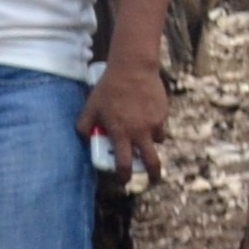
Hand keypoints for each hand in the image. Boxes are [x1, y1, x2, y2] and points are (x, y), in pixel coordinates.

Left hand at [82, 56, 170, 179]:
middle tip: (151, 179)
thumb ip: (84, 126)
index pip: (124, 164)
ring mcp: (155, 123)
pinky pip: (160, 124)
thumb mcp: (91, 106)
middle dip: (153, 175)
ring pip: (157, 140)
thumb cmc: (108, 88)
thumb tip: (86, 139)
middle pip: (152, 163)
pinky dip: (154, 123)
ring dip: (150, 140)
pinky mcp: (164, 113)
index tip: (124, 180)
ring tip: (141, 127)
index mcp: (122, 133)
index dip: (124, 176)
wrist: (133, 68)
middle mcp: (141, 132)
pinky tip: (144, 109)